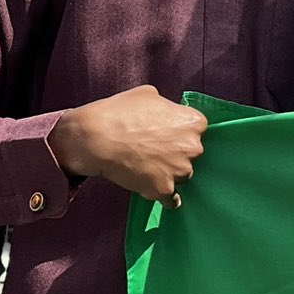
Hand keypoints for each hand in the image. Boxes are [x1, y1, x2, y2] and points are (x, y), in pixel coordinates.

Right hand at [50, 86, 208, 204]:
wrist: (96, 138)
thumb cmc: (120, 113)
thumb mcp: (149, 95)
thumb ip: (168, 106)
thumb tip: (169, 113)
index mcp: (194, 122)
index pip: (197, 129)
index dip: (181, 132)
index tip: (169, 134)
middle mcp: (193, 147)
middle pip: (192, 153)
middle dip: (177, 152)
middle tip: (155, 149)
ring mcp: (180, 171)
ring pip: (182, 175)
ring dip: (169, 173)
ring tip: (147, 166)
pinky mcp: (164, 189)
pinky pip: (172, 199)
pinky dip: (164, 196)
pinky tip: (153, 187)